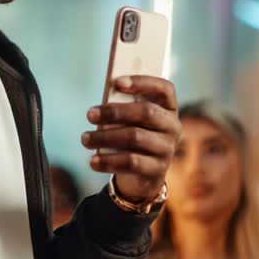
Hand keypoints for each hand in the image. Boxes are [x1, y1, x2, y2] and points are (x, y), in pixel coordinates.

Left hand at [81, 76, 179, 203]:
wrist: (142, 176)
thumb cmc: (132, 138)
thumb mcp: (131, 121)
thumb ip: (122, 109)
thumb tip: (100, 107)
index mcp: (168, 109)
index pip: (164, 89)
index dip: (143, 82)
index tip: (117, 82)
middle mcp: (173, 127)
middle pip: (147, 112)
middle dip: (115, 112)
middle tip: (90, 114)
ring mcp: (167, 149)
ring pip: (135, 137)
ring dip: (105, 137)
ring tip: (85, 138)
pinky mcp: (158, 170)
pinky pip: (131, 162)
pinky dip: (108, 161)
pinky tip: (93, 161)